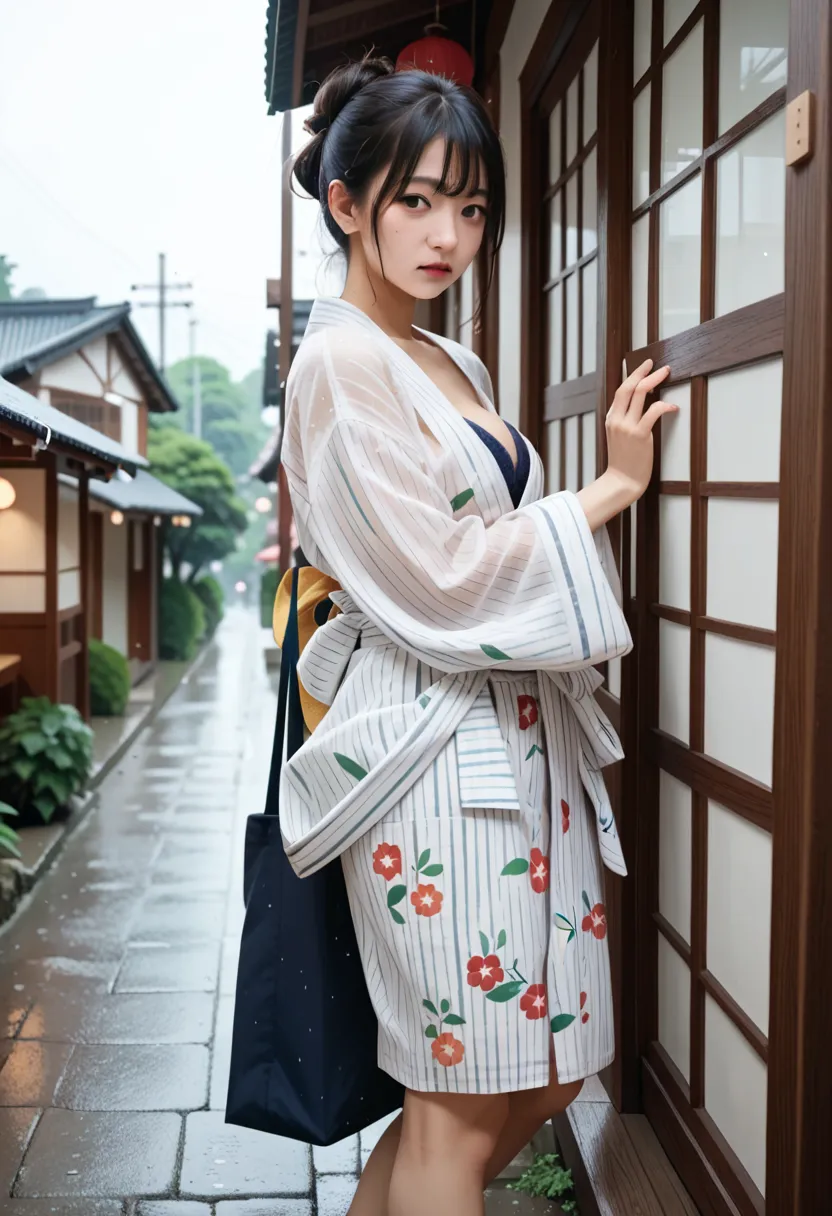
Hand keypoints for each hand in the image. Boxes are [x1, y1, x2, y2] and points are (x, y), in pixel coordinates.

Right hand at [576, 359, 677, 531]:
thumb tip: (641, 406)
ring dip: (654, 380)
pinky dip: (665, 404)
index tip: (645, 367)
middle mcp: (617, 419)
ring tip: (665, 374)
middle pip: (628, 386)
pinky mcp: (640, 435)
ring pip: (640, 393)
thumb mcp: (618, 437)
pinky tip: (674, 406)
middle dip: (643, 372)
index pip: (621, 391)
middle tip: (656, 364)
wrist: (622, 481)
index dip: (633, 376)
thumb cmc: (624, 462)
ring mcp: (627, 426)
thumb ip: (625, 421)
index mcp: (611, 418)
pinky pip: (653, 411)